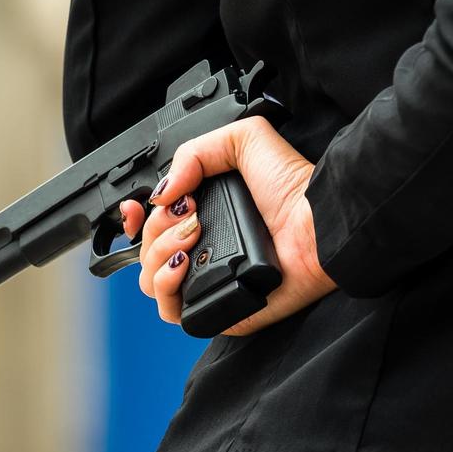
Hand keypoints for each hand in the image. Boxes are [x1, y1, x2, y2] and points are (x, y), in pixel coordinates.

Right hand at [119, 115, 337, 336]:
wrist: (318, 225)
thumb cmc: (294, 188)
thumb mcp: (243, 140)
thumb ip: (194, 151)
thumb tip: (162, 192)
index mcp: (203, 215)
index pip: (150, 226)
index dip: (134, 218)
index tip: (137, 207)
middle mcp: (201, 249)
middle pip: (145, 249)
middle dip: (155, 227)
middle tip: (188, 212)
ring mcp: (207, 280)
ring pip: (149, 281)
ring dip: (158, 253)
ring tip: (192, 234)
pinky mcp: (216, 309)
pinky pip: (172, 310)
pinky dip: (166, 286)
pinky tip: (184, 263)